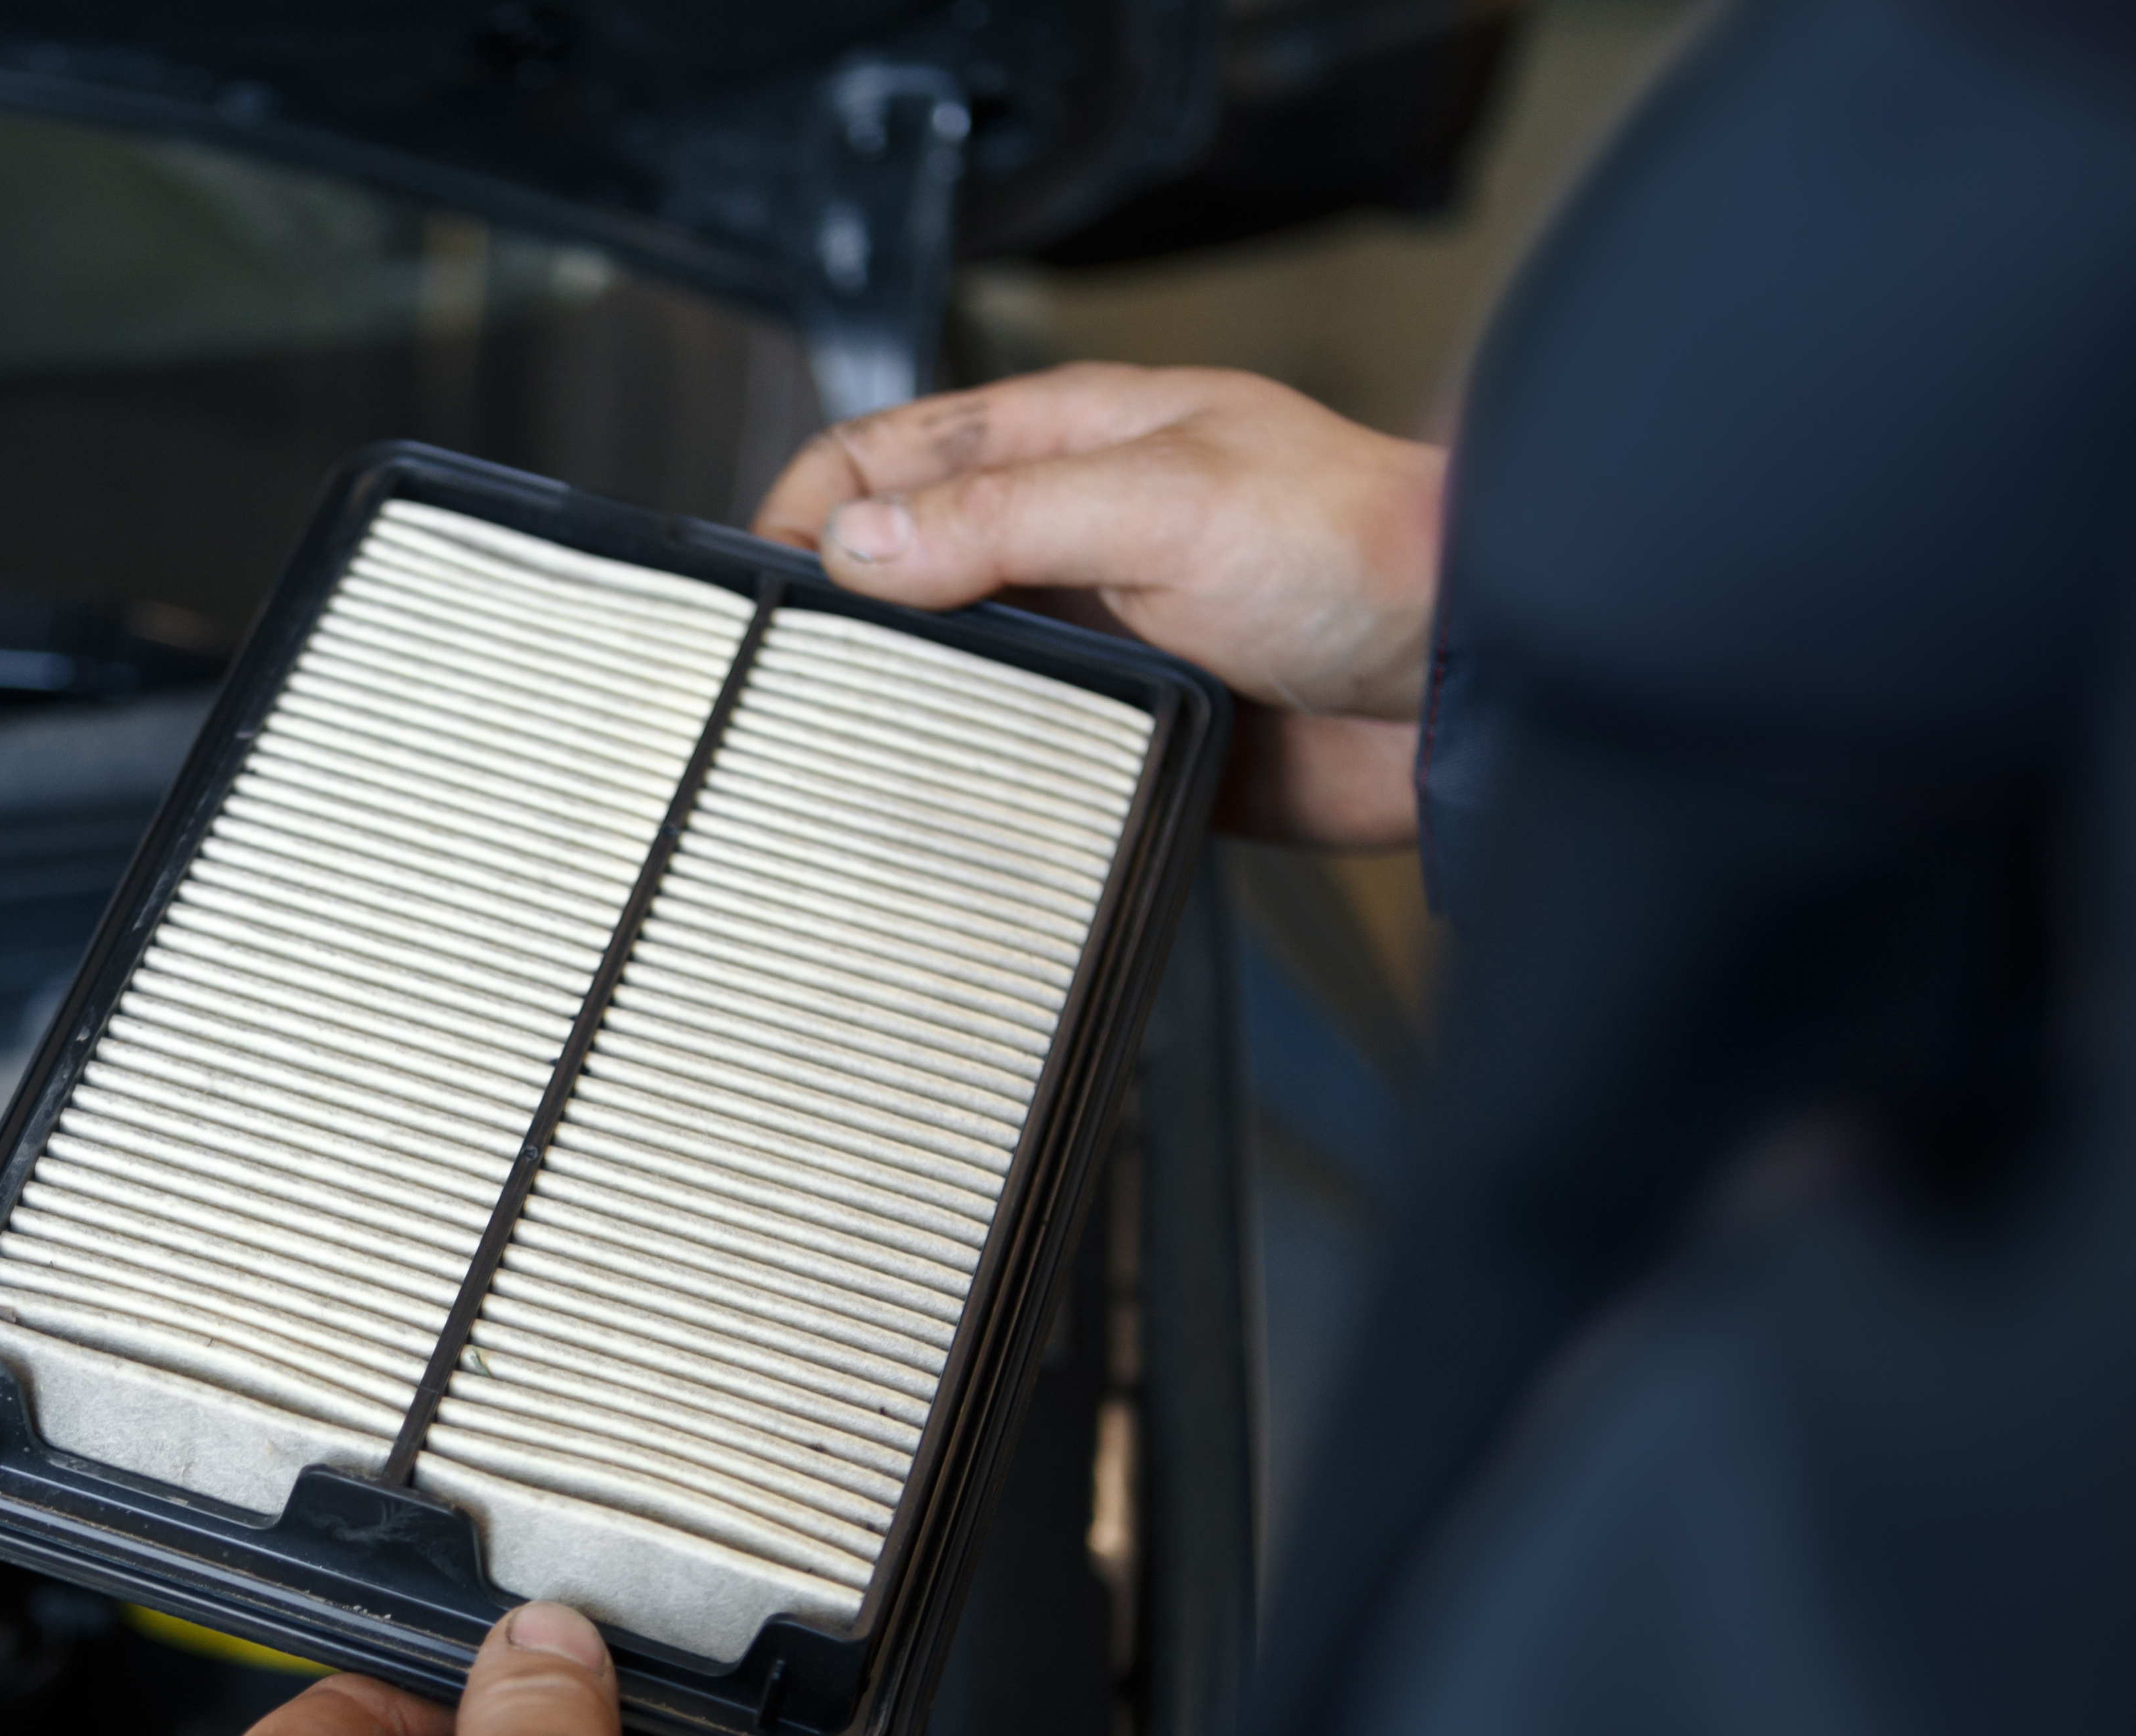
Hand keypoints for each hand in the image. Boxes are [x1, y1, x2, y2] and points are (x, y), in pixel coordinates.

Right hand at [753, 362, 1445, 846]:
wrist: (1468, 688)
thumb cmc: (1362, 551)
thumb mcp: (1168, 505)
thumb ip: (1005, 517)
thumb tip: (857, 542)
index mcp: (1070, 441)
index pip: (886, 453)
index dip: (805, 508)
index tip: (760, 586)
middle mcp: (1067, 537)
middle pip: (897, 566)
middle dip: (827, 612)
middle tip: (779, 678)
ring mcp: (1090, 638)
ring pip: (942, 670)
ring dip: (889, 701)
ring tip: (835, 744)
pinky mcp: (1117, 733)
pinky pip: (1007, 759)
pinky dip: (960, 779)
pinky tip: (933, 801)